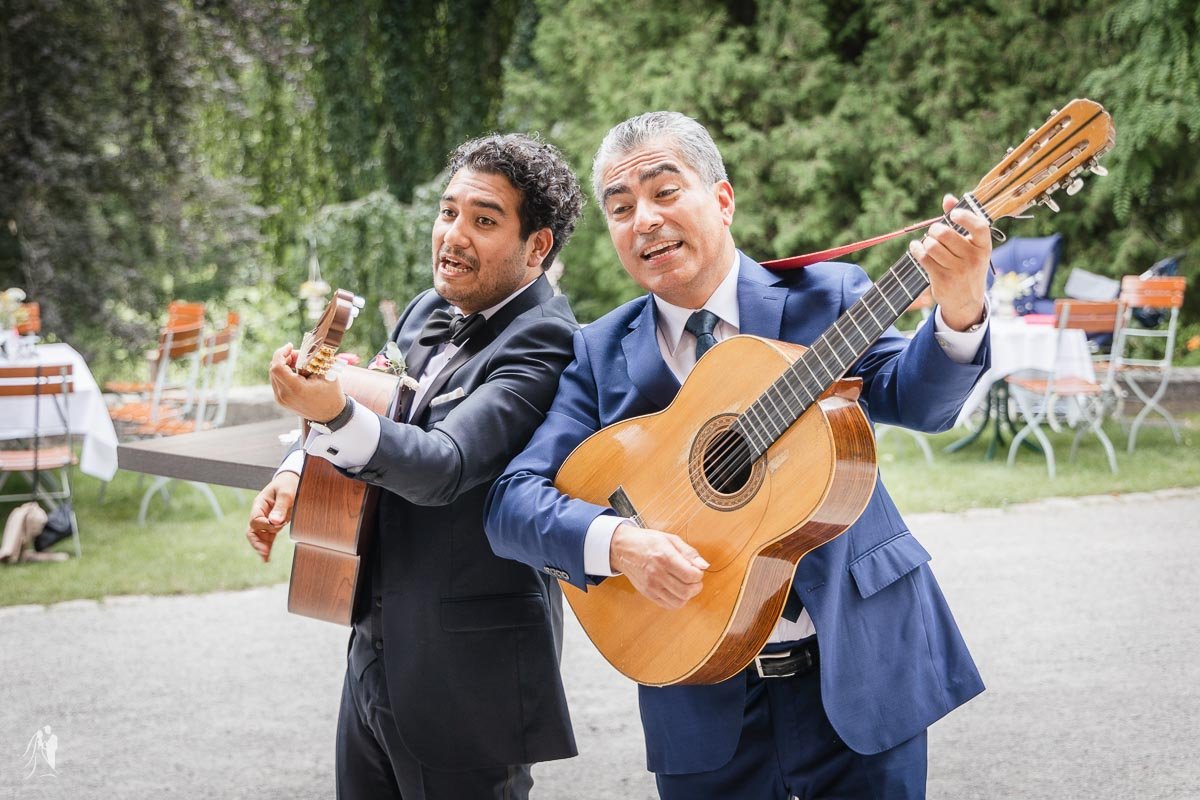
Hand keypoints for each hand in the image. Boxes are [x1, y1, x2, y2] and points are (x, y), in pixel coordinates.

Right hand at [246, 472, 299, 561]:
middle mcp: (260, 513)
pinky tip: (267, 559)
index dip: (265, 525)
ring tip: (266, 559)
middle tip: (264, 552)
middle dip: (257, 542)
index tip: (279, 524)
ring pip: (259, 536)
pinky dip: (267, 547)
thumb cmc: (288, 484)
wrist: (292, 480)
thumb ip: (281, 507)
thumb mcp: (286, 492)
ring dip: (262, 547)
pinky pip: (268, 537)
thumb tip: (275, 522)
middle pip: (252, 531)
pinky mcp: (274, 524)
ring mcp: (266, 519)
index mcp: (259, 504)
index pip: (255, 520)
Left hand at [268, 342, 346, 422]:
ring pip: (274, 375)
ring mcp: (281, 400)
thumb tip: (298, 350)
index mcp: (296, 389)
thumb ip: (310, 360)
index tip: (290, 346)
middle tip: (298, 355)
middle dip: (284, 358)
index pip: (277, 367)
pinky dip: (283, 374)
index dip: (281, 353)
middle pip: (274, 369)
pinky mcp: (281, 401)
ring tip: (298, 364)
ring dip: (283, 365)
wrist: (331, 415)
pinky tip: (296, 372)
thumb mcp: (325, 373)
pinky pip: (276, 382)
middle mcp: (284, 396)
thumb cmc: (331, 393)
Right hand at [610, 523, 708, 608]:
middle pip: (686, 591)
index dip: (699, 575)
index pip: (691, 575)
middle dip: (696, 587)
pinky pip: (668, 605)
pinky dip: (677, 601)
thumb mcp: (670, 539)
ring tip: (686, 585)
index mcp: (665, 557)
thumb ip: (689, 552)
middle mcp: (657, 573)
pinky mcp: (647, 593)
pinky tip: (676, 590)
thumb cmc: (647, 541)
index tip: (697, 570)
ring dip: (687, 595)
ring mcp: (651, 585)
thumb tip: (704, 566)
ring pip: (679, 601)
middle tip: (694, 580)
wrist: (623, 548)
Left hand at [908, 194, 990, 330]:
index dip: (965, 217)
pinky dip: (916, 249)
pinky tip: (916, 248)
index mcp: (984, 247)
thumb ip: (961, 222)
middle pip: (945, 234)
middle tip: (934, 231)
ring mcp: (958, 271)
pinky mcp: (943, 279)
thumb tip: (947, 198)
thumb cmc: (967, 265)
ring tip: (926, 243)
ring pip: (932, 245)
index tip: (953, 214)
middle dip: (934, 229)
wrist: (966, 301)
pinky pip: (924, 258)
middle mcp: (973, 258)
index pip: (979, 227)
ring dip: (925, 241)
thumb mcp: (971, 247)